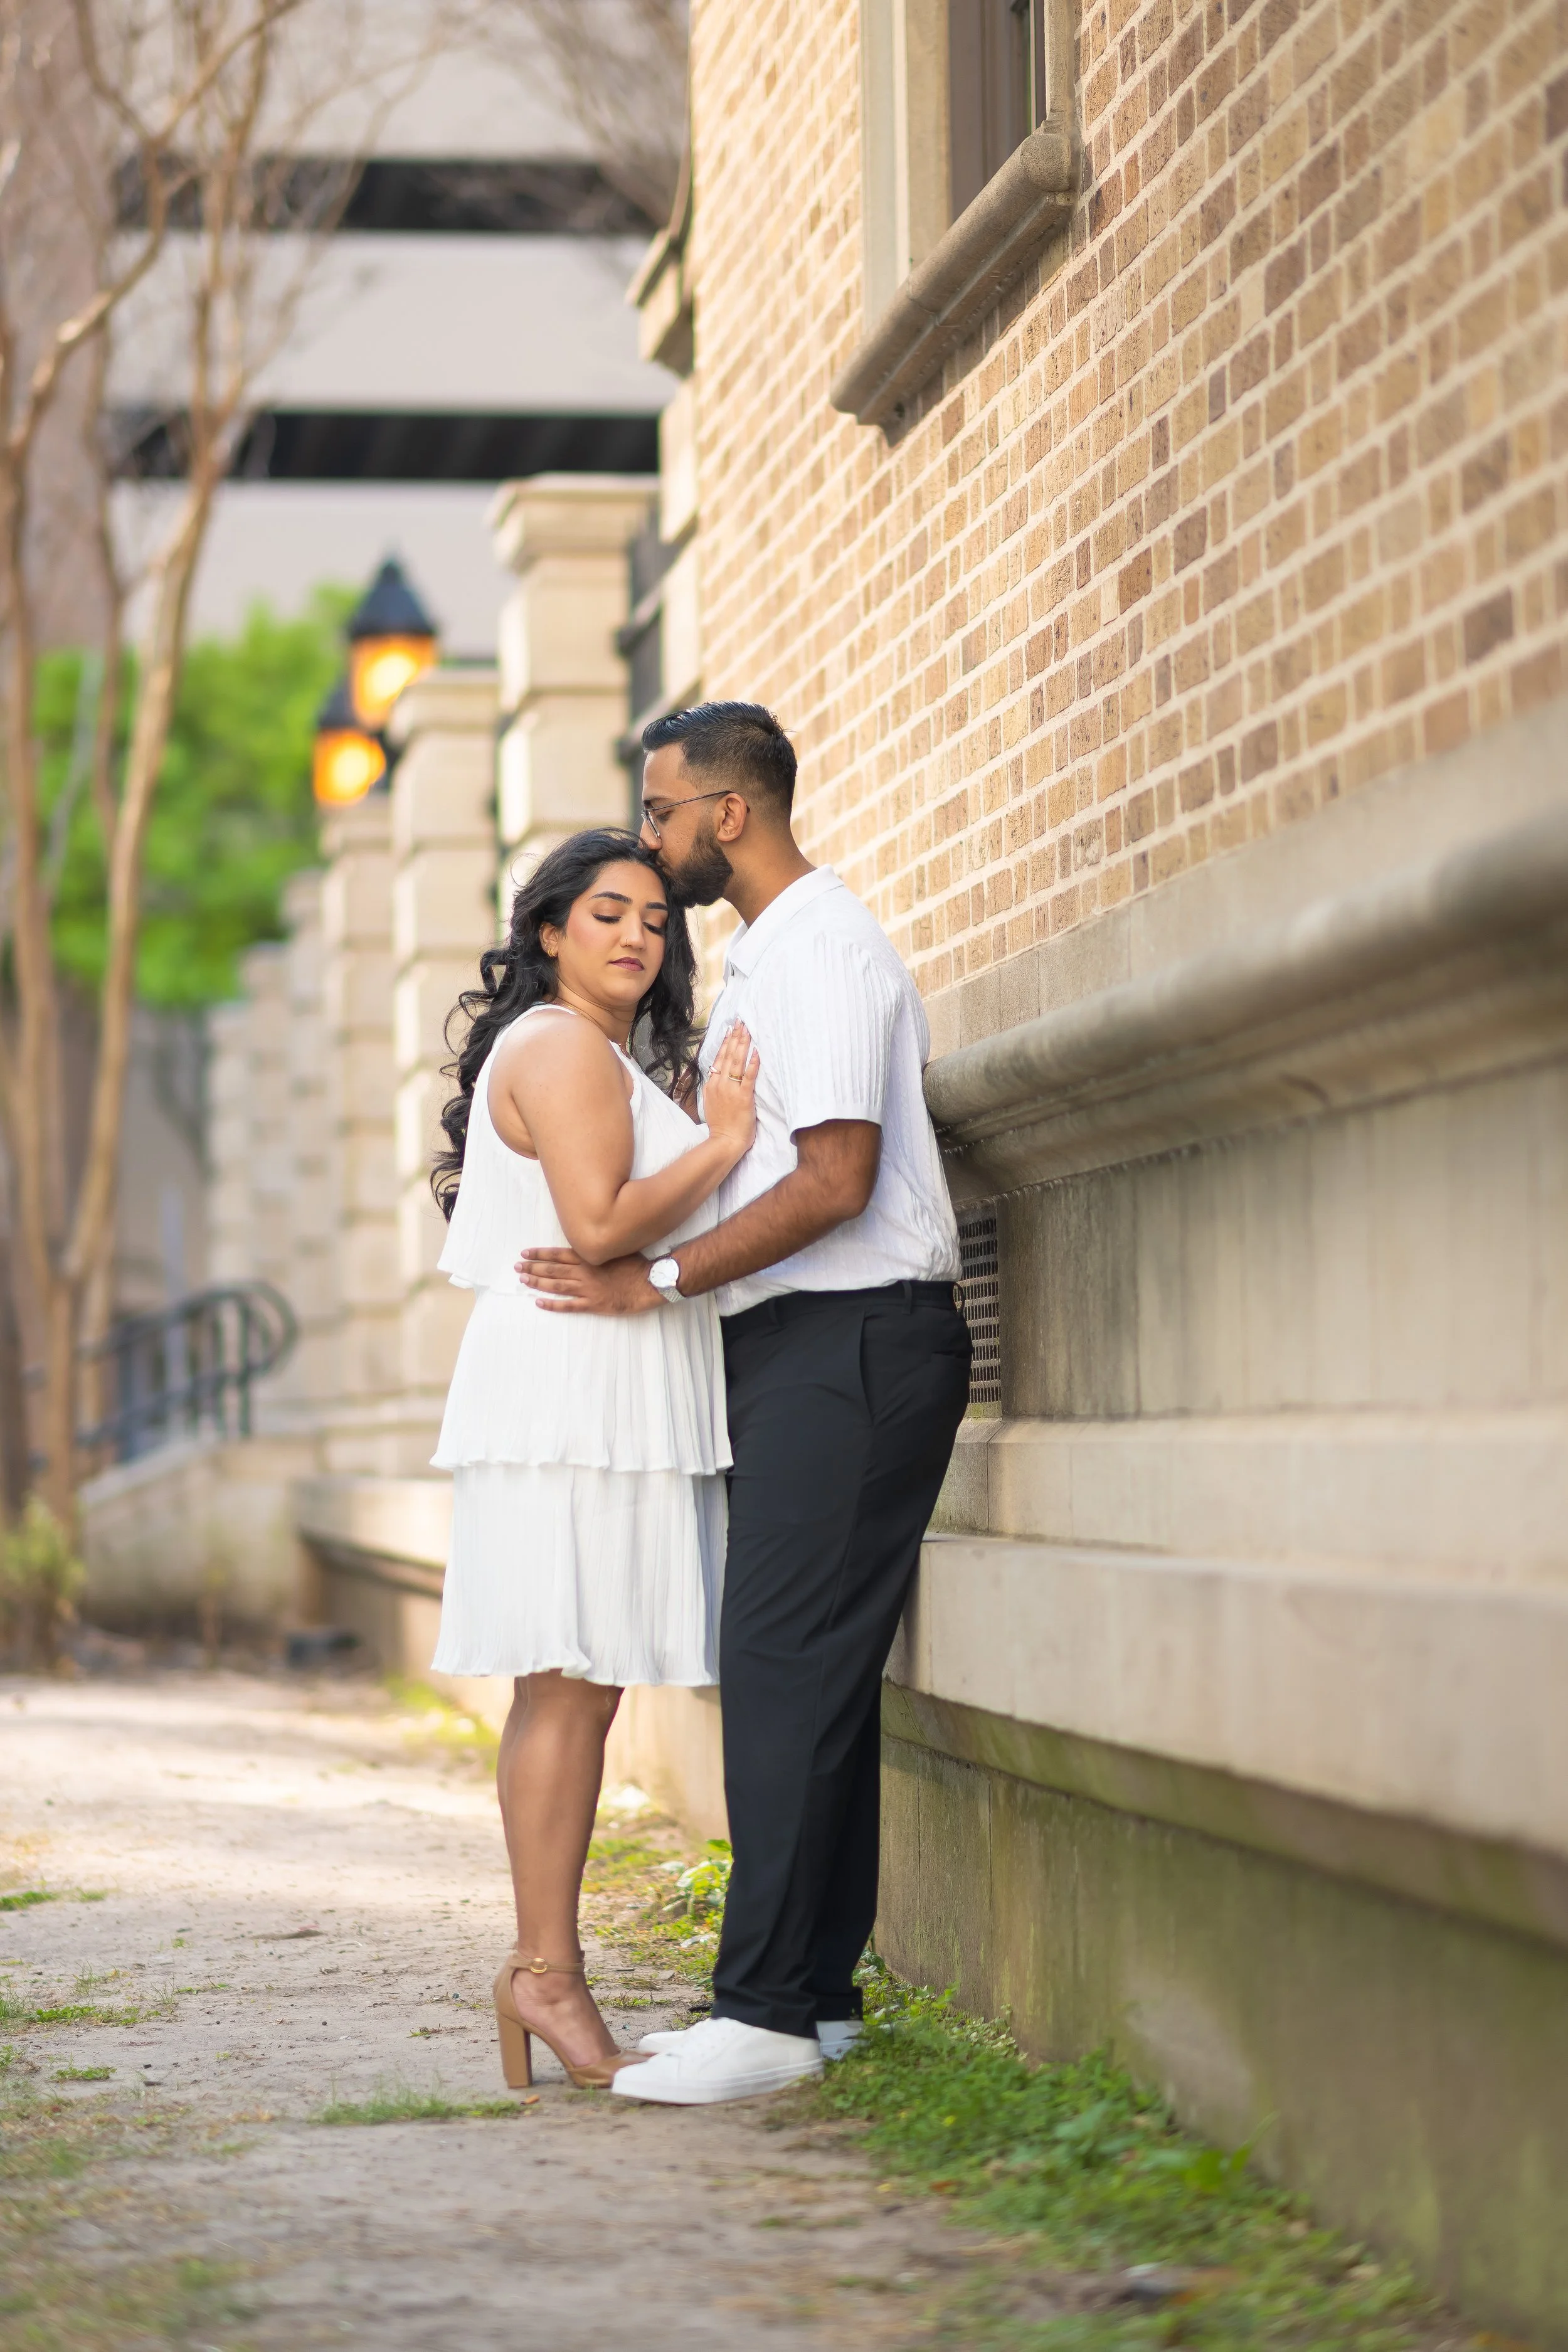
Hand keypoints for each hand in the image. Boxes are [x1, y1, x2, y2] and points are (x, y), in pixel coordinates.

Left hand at [516, 1248, 659, 1315]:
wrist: (650, 1282)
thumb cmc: (636, 1264)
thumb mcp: (615, 1249)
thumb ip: (598, 1248)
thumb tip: (587, 1241)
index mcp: (589, 1257)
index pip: (557, 1254)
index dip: (539, 1254)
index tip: (525, 1253)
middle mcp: (584, 1272)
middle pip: (552, 1269)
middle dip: (533, 1268)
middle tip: (517, 1268)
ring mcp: (587, 1289)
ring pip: (556, 1286)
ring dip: (538, 1283)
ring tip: (524, 1281)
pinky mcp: (593, 1304)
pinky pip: (568, 1305)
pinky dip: (552, 1304)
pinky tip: (539, 1303)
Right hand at [701, 1022, 759, 1160]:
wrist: (725, 1141)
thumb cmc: (722, 1126)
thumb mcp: (712, 1103)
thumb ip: (716, 1088)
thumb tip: (719, 1076)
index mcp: (712, 1085)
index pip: (718, 1058)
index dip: (725, 1042)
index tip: (730, 1029)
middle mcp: (719, 1084)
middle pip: (728, 1055)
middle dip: (735, 1037)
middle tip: (741, 1022)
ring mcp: (731, 1089)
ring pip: (737, 1061)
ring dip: (743, 1044)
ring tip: (747, 1029)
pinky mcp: (743, 1097)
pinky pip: (749, 1076)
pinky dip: (753, 1063)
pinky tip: (756, 1051)